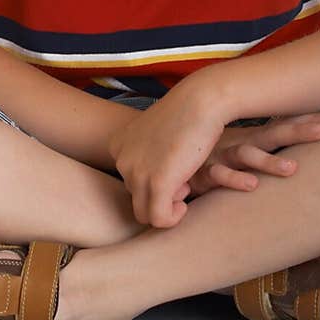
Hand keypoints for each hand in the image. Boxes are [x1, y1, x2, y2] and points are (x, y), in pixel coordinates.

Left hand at [106, 82, 230, 228]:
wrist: (202, 100)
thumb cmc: (186, 114)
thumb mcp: (157, 134)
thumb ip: (147, 156)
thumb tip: (153, 184)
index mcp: (118, 145)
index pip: (129, 180)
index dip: (152, 181)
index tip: (172, 167)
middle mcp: (122, 159)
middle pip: (136, 196)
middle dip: (160, 193)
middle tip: (182, 178)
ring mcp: (137, 172)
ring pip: (144, 213)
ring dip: (166, 206)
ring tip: (185, 185)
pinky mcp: (157, 183)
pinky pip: (158, 219)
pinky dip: (172, 219)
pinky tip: (184, 205)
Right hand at [185, 113, 319, 198]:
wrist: (155, 157)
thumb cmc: (197, 160)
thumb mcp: (225, 156)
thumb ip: (248, 159)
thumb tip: (277, 163)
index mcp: (243, 140)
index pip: (277, 127)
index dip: (302, 121)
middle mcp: (234, 144)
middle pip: (272, 134)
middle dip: (298, 130)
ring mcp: (218, 156)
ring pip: (248, 155)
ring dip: (270, 161)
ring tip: (292, 168)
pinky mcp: (201, 173)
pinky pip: (220, 176)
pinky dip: (235, 180)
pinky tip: (251, 185)